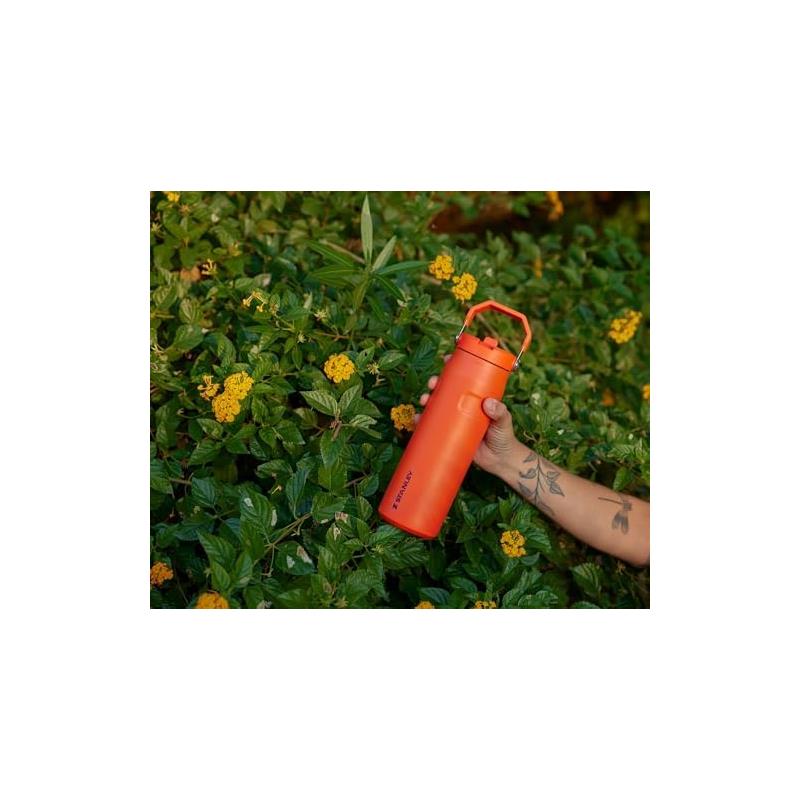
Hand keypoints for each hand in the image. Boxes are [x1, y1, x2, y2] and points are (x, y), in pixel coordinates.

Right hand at [416, 355, 520, 477]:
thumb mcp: (504, 421)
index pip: (465, 378)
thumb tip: (489, 403)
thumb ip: (500, 412)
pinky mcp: (448, 433)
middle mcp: (463, 406)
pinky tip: (417, 419)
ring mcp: (455, 419)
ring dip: (427, 399)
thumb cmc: (504, 437)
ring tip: (424, 400)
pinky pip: (432, 425)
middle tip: (433, 383)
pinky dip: (422, 421)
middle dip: (436, 383)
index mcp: (476, 398)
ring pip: (436, 405)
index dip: (454, 367)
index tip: (446, 359)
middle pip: (446, 389)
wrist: (499, 461)